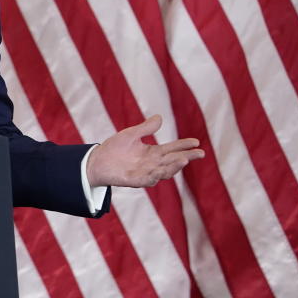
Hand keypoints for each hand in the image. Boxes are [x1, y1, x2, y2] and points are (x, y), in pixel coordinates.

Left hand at [87, 115, 203, 187]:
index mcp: (153, 152)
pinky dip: (155, 176)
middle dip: (187, 157)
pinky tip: (161, 170)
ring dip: (174, 166)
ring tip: (184, 159)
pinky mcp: (135, 180)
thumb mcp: (131, 135)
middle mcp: (152, 163)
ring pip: (164, 171)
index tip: (196, 141)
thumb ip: (145, 128)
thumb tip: (160, 117)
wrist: (97, 161)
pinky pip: (148, 180)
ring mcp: (145, 173)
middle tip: (200, 153)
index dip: (184, 145)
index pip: (172, 148)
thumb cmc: (114, 148)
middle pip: (173, 160)